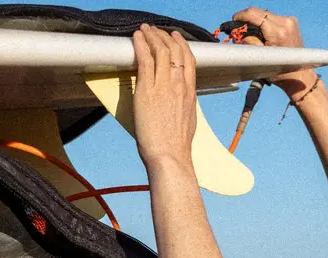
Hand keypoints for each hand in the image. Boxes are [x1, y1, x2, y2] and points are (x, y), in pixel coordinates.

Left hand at [132, 23, 196, 169]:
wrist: (170, 156)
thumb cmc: (176, 146)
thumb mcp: (188, 121)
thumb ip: (185, 105)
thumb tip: (180, 102)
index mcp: (190, 94)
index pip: (189, 60)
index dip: (182, 44)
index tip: (175, 38)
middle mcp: (179, 86)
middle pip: (175, 51)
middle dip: (165, 36)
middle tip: (156, 31)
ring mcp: (164, 87)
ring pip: (160, 50)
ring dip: (152, 36)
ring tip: (145, 31)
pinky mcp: (147, 90)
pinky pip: (145, 59)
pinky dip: (141, 45)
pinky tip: (137, 38)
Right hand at [231, 8, 317, 96]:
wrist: (300, 77)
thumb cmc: (282, 73)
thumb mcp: (260, 59)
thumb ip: (248, 43)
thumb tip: (238, 34)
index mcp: (278, 31)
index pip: (254, 14)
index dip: (241, 16)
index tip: (234, 20)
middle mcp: (286, 22)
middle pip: (259, 12)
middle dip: (248, 19)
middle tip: (240, 30)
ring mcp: (290, 21)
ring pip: (265, 14)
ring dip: (257, 22)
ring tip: (252, 34)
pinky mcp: (292, 22)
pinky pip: (273, 18)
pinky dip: (265, 24)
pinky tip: (263, 34)